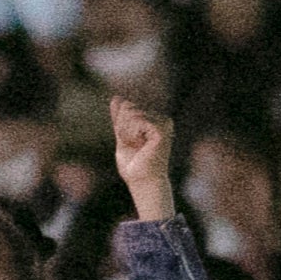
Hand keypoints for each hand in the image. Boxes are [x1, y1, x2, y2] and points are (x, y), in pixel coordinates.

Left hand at [110, 95, 175, 222]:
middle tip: (133, 145)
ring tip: (137, 146)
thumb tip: (116, 97)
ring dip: (126, 132)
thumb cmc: (134, 164)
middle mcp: (162, 118)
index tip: (131, 142)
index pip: (127, 106)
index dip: (121, 124)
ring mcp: (163, 122)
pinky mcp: (161, 129)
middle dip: (123, 127)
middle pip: (128, 107)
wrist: (142, 181)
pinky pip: (136, 120)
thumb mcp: (122, 135)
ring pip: (131, 113)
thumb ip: (120, 118)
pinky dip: (132, 134)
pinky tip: (141, 145)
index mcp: (154, 119)